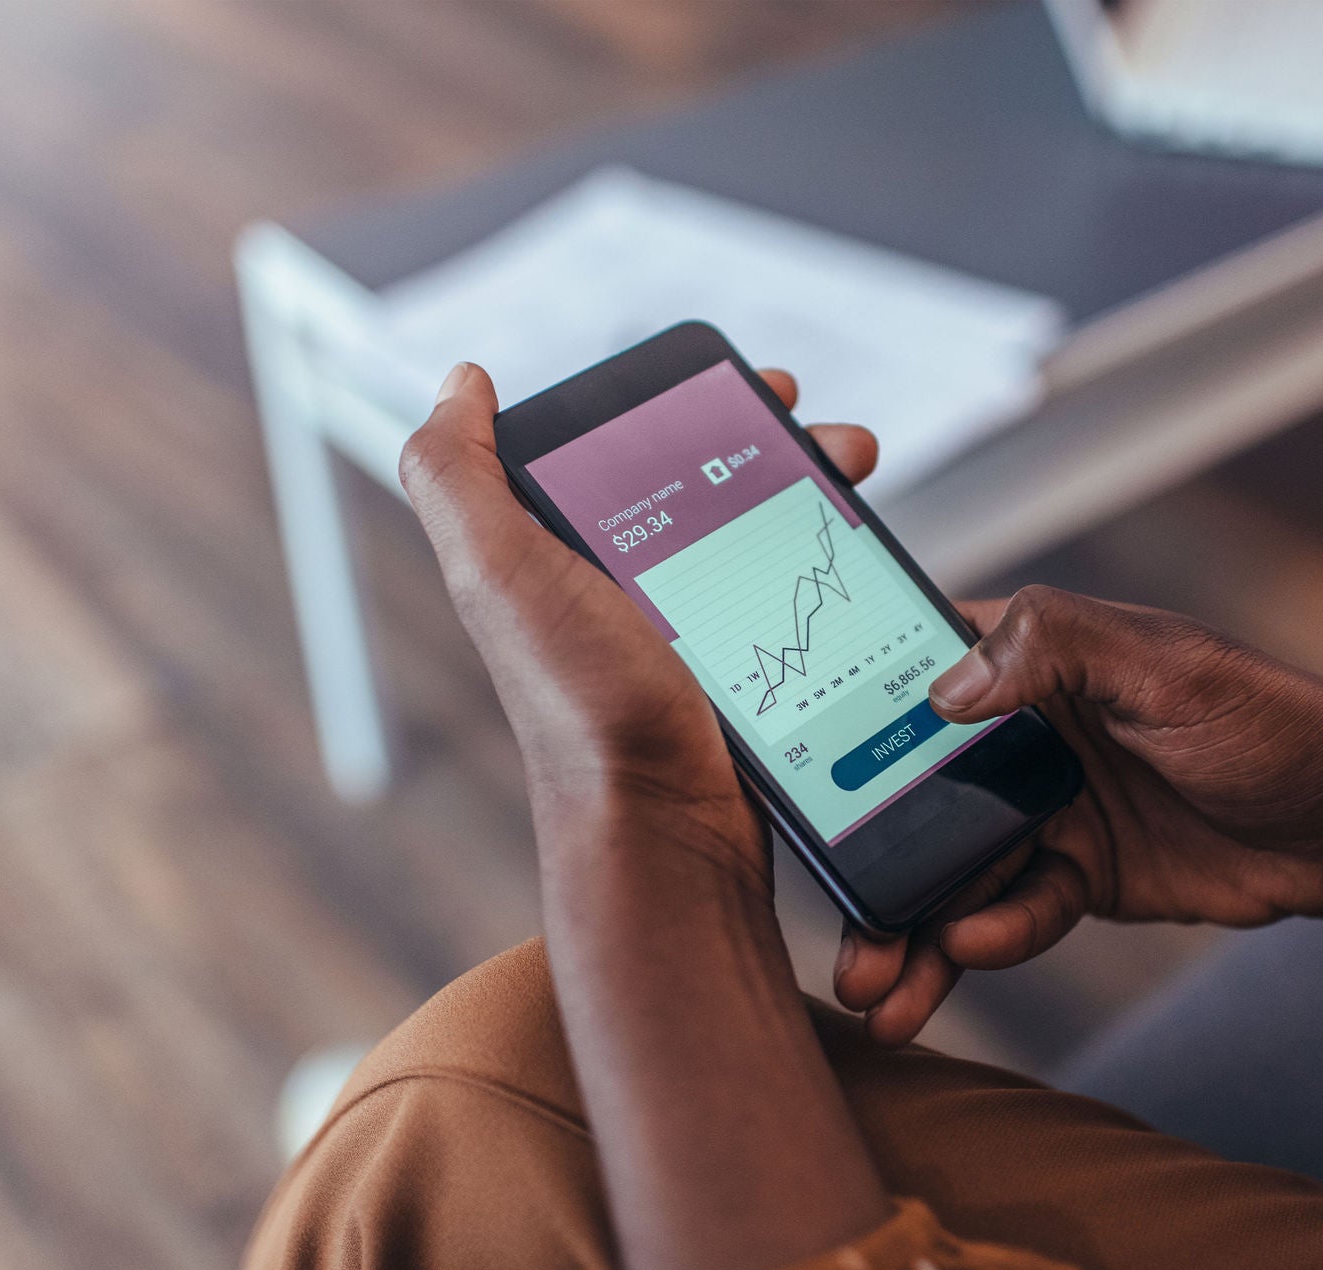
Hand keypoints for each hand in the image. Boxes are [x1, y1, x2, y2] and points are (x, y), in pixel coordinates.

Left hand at [398, 362, 878, 868]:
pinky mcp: (743, 678)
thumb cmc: (584, 709)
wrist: (666, 831)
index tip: (752, 386)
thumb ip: (459, 479)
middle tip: (832, 438)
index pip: (625, 450)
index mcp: (558, 555)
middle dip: (776, 446)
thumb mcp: (502, 577)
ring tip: (859, 479)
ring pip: (759, 538)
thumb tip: (459, 384)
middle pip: (707, 486)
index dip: (687, 406)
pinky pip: (791, 601)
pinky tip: (863, 562)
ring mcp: (687, 636)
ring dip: (814, 498)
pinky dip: (828, 569)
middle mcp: (617, 591)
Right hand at [835, 588, 1322, 1042]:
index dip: (836, 720)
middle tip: (835, 930)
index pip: (907, 676)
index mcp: (1027, 660)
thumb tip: (946, 688)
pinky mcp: (1076, 875)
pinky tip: (970, 957)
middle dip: (865, 865)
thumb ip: (1055, 649)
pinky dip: (989, 941)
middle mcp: (1018, 733)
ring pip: (951, 871)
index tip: (778, 777)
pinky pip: (1014, 912)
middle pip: (910, 796)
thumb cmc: (1273, 717)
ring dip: (911, 931)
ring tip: (875, 991)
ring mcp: (1044, 809)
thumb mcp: (1166, 664)